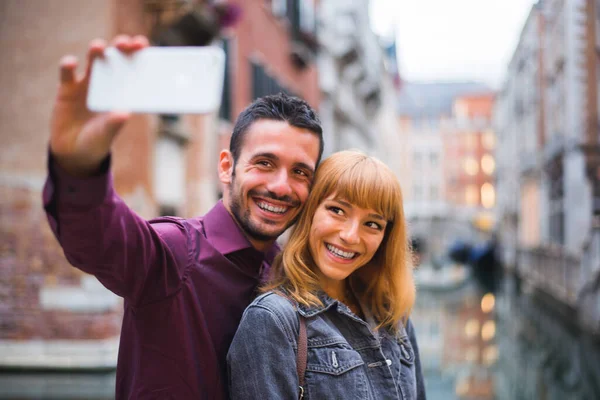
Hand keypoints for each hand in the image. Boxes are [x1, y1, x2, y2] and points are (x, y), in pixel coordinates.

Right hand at [49, 35, 148, 176]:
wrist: (74, 152)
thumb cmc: (97, 142)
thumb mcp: (106, 135)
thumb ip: (113, 124)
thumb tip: (124, 113)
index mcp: (123, 92)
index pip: (133, 68)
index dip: (138, 55)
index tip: (143, 45)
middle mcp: (107, 83)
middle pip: (115, 58)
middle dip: (121, 47)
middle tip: (126, 42)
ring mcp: (87, 84)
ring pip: (93, 61)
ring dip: (96, 51)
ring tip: (99, 47)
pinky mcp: (67, 89)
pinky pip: (67, 73)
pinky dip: (68, 65)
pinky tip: (71, 63)